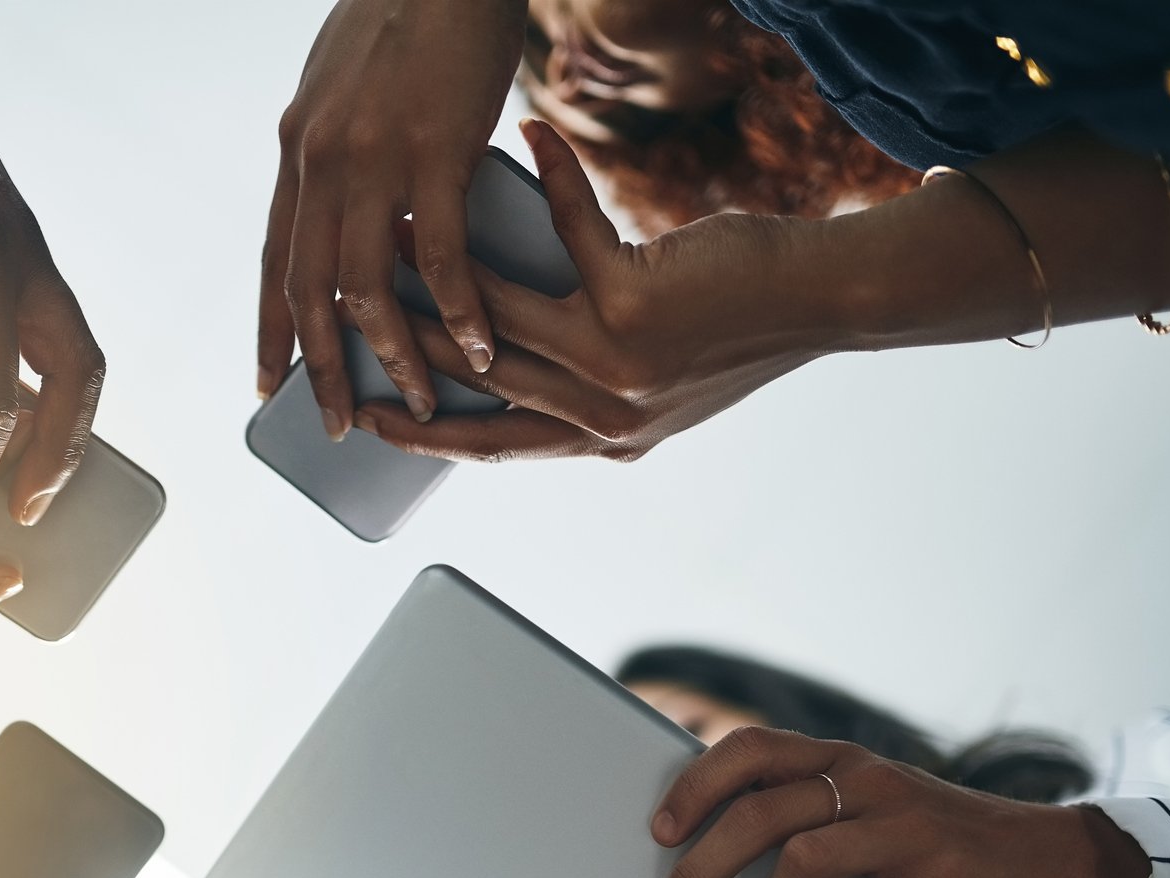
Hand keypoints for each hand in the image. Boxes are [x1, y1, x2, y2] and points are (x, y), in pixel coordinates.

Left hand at [261, 0, 526, 433]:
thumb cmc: (407, 19)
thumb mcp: (342, 90)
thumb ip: (335, 152)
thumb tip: (346, 205)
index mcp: (297, 151)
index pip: (274, 263)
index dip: (271, 331)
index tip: (269, 387)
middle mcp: (320, 161)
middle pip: (308, 294)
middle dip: (323, 371)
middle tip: (341, 425)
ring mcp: (373, 159)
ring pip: (367, 289)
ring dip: (396, 356)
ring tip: (426, 400)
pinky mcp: (436, 151)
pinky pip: (441, 256)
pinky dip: (462, 312)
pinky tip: (481, 348)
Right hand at [355, 118, 842, 462]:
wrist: (822, 305)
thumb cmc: (739, 330)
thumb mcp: (655, 381)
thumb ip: (589, 387)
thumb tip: (510, 355)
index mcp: (603, 441)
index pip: (492, 446)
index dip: (421, 433)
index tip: (368, 418)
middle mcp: (604, 417)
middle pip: (474, 381)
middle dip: (402, 347)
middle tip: (347, 317)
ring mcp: (614, 366)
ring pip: (497, 319)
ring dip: (441, 267)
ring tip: (399, 227)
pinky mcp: (633, 303)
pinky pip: (566, 235)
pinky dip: (549, 179)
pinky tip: (528, 138)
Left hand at [650, 726, 1149, 877]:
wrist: (1054, 864)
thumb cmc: (939, 841)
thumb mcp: (872, 805)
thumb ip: (808, 809)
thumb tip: (710, 842)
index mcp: (844, 760)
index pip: (752, 749)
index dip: (696, 785)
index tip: (660, 830)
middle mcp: (872, 783)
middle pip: (760, 813)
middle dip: (702, 867)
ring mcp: (911, 830)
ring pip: (805, 859)